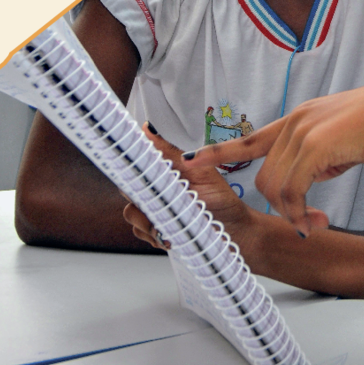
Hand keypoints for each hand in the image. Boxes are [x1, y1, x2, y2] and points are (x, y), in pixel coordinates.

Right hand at [122, 123, 259, 249]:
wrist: (237, 228)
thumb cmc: (221, 198)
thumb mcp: (199, 172)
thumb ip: (171, 153)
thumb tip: (148, 128)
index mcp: (163, 174)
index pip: (134, 167)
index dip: (127, 168)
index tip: (130, 169)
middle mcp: (156, 192)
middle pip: (128, 191)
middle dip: (138, 196)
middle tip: (158, 201)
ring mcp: (157, 213)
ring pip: (133, 214)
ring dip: (147, 220)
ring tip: (169, 222)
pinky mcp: (161, 232)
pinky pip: (143, 234)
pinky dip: (154, 235)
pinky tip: (170, 236)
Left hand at [198, 78, 363, 235]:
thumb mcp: (346, 137)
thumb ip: (324, 152)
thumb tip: (316, 172)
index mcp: (301, 116)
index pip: (252, 137)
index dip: (221, 152)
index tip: (193, 162)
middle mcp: (296, 121)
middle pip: (264, 175)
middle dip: (280, 205)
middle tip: (308, 223)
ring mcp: (302, 133)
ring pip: (274, 186)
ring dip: (292, 213)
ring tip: (315, 224)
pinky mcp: (315, 147)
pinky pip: (293, 191)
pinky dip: (300, 213)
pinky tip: (316, 222)